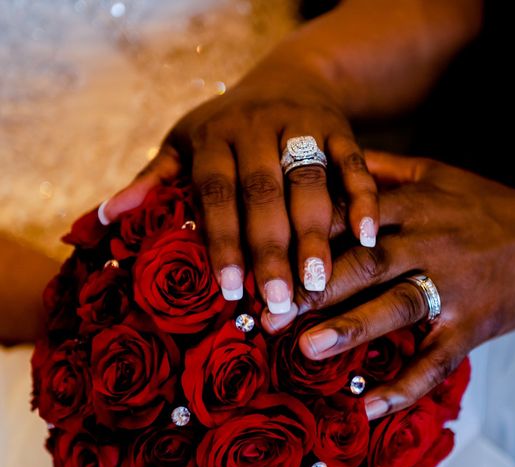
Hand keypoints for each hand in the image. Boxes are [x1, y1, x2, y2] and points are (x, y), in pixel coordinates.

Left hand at [99, 65, 377, 315]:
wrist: (287, 79)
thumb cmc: (225, 124)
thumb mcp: (184, 142)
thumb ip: (154, 179)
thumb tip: (105, 216)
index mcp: (213, 135)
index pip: (215, 191)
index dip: (223, 240)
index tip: (231, 290)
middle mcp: (256, 127)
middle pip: (264, 191)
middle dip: (272, 247)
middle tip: (280, 299)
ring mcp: (301, 125)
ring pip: (309, 181)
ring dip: (316, 232)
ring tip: (319, 282)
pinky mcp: (339, 127)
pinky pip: (353, 162)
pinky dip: (362, 196)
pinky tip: (367, 234)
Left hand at [291, 151, 514, 418]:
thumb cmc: (484, 203)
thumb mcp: (435, 171)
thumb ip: (382, 166)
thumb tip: (333, 156)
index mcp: (411, 205)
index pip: (348, 216)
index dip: (304, 235)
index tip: (265, 257)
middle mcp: (428, 243)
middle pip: (364, 264)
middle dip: (314, 288)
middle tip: (269, 314)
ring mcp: (452, 286)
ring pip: (396, 307)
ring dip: (350, 329)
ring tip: (306, 349)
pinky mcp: (472, 324)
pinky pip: (437, 360)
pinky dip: (406, 386)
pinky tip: (371, 408)